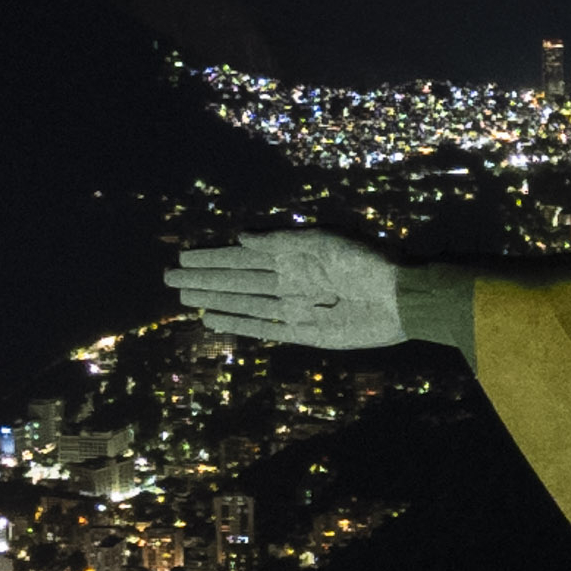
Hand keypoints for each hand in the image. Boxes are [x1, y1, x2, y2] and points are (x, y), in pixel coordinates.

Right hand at [162, 231, 405, 349]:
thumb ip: (279, 242)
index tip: (182, 257)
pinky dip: (239, 324)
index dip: (212, 257)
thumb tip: (240, 237)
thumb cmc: (366, 262)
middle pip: (237, 280)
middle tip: (169, 278)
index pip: (242, 256)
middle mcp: (290, 281)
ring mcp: (296, 307)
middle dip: (205, 278)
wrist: (401, 298)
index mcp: (293, 255)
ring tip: (184, 297)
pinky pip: (265, 327)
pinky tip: (214, 320)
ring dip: (215, 299)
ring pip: (245, 302)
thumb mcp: (321, 242)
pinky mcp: (306, 333)